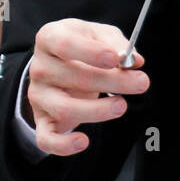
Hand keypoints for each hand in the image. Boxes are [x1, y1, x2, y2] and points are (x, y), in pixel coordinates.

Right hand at [27, 18, 149, 156]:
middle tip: (141, 82)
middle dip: (112, 82)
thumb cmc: (82, 47)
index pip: (65, 44)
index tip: (116, 59)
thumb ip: (117, 43)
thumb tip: (134, 61)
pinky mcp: (42, 120)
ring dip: (97, 110)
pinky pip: (47, 139)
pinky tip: (83, 141)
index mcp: (50, 38)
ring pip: (65, 108)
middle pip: (74, 77)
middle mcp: (40, 67)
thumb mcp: (98, 35)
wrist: (58, 66)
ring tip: (121, 105)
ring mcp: (39, 95)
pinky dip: (64, 145)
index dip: (91, 52)